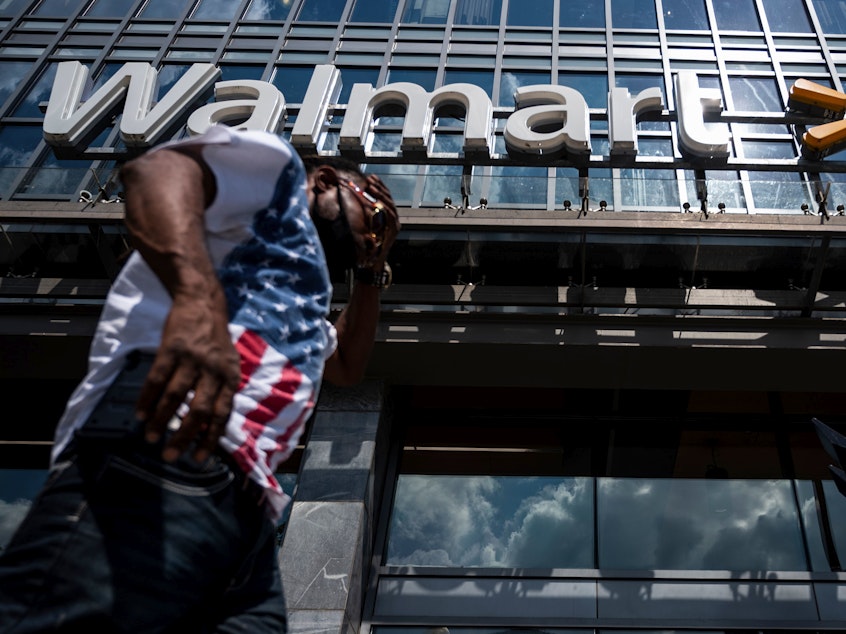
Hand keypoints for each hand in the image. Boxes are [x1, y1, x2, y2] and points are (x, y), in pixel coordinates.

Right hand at [135, 290, 239, 462]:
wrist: (203, 304)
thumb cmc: (215, 339)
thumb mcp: (229, 364)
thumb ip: (222, 390)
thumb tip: (210, 425)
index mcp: (230, 377)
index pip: (222, 414)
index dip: (210, 438)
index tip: (198, 459)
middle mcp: (214, 370)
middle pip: (199, 410)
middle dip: (184, 436)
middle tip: (170, 455)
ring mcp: (192, 359)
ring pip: (175, 397)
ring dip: (162, 420)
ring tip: (151, 437)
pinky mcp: (172, 349)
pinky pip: (157, 379)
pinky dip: (148, 399)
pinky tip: (141, 414)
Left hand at [363, 174, 400, 267]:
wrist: (374, 260)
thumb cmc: (368, 243)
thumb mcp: (366, 224)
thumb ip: (366, 212)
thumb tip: (359, 197)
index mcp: (388, 215)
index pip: (385, 197)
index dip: (379, 186)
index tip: (371, 177)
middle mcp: (394, 218)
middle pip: (388, 198)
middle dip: (379, 187)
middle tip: (370, 179)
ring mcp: (395, 224)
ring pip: (389, 205)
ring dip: (380, 194)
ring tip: (371, 186)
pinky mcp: (394, 230)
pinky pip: (390, 216)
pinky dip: (384, 207)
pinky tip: (377, 201)